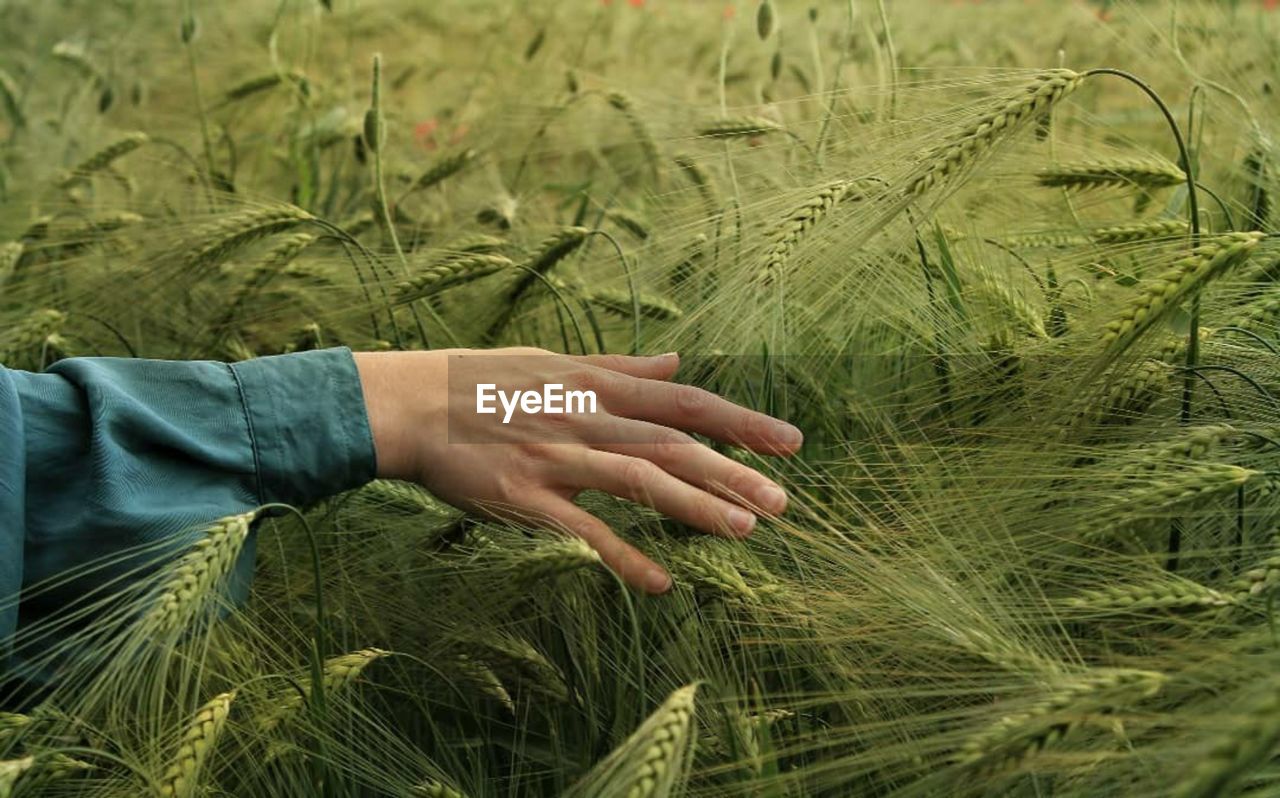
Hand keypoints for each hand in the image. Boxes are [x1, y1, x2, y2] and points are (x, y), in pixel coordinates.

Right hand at [352, 348, 801, 593]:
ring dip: (695, 505)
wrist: (409, 404)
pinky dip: (622, 554)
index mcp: (596, 384)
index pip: (683, 402)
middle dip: (732, 472)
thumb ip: (619, 366)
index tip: (789, 442)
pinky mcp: (525, 498)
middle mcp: (586, 418)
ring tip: (745, 530)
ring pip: (639, 479)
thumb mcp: (555, 360)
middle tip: (783, 502)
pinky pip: (583, 528)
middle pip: (672, 444)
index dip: (739, 421)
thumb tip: (674, 360)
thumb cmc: (480, 381)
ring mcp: (557, 458)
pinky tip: (660, 581)